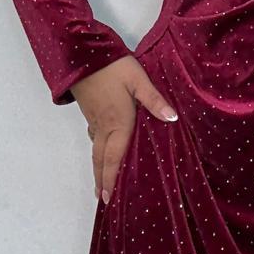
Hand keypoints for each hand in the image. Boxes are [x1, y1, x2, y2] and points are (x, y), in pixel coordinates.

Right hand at [69, 56, 177, 203]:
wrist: (82, 53)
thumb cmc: (112, 66)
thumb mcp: (137, 79)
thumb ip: (154, 99)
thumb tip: (172, 118)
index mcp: (118, 122)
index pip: (114, 157)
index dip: (111, 178)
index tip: (109, 198)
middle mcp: (104, 125)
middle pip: (100, 158)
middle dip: (102, 180)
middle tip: (103, 200)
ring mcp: (94, 119)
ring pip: (95, 149)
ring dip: (98, 167)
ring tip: (100, 182)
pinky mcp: (90, 111)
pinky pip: (94, 137)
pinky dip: (97, 151)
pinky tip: (101, 149)